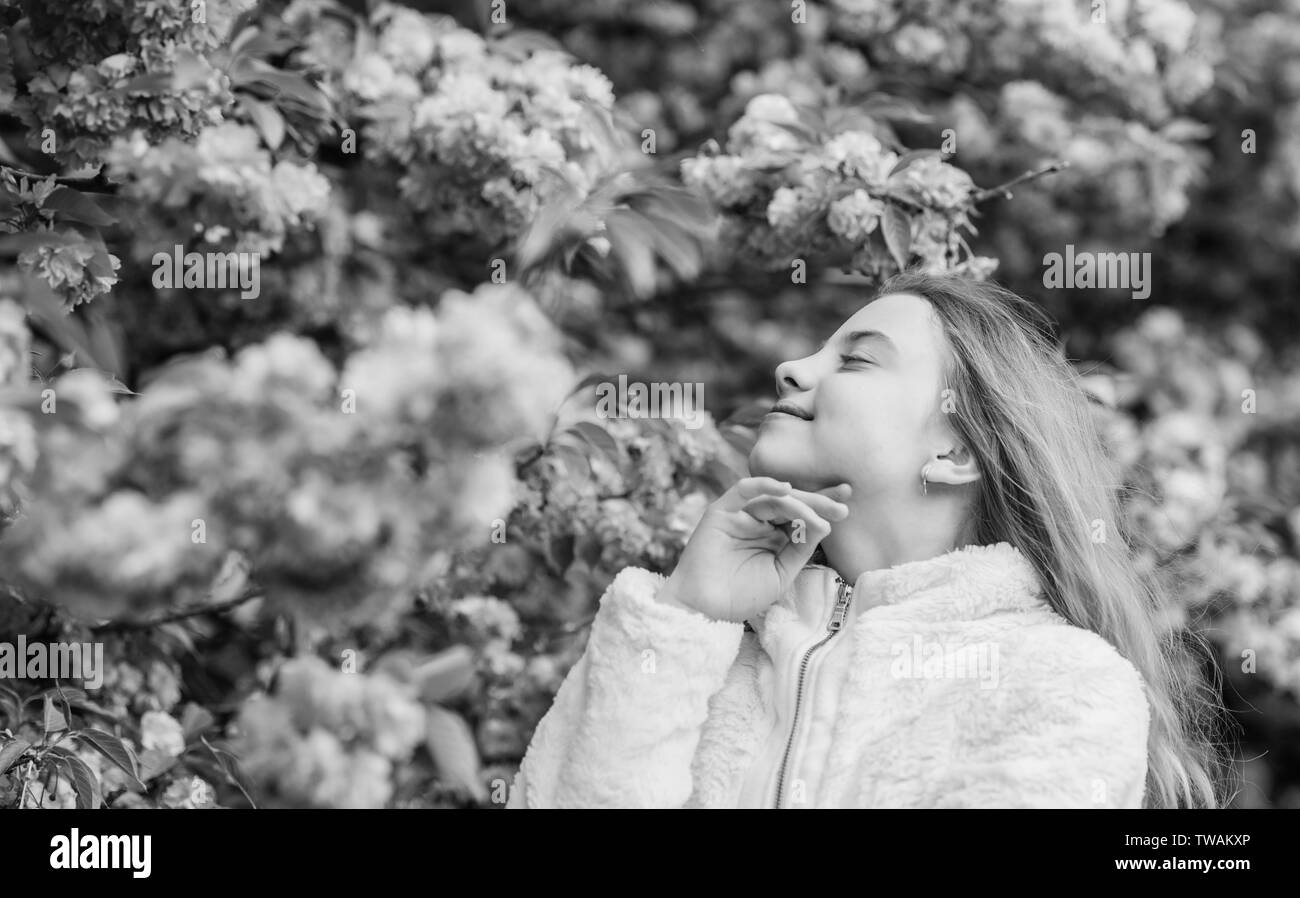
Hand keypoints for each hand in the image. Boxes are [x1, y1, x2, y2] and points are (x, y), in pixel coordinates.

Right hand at [656, 477, 850, 622]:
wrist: (706, 610)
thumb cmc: (741, 596)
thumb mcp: (782, 573)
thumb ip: (801, 548)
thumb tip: (825, 523)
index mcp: (774, 535)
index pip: (802, 514)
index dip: (823, 504)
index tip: (847, 499)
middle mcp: (758, 521)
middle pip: (791, 503)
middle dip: (818, 502)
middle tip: (841, 508)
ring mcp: (740, 515)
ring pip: (773, 498)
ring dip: (799, 503)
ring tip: (819, 516)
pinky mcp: (722, 512)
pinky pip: (743, 491)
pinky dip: (763, 485)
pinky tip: (785, 488)